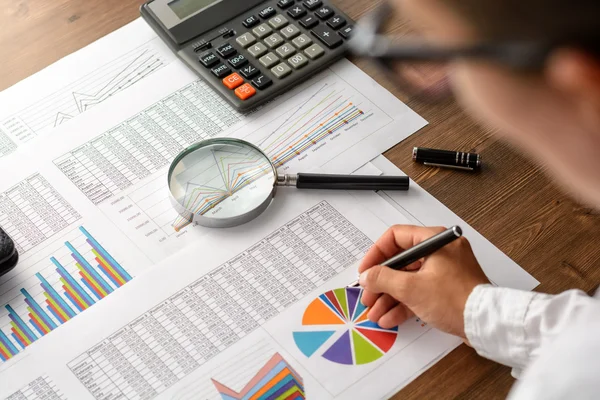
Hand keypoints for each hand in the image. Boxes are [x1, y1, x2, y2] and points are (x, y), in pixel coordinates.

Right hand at [358, 225, 489, 338]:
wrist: (485, 324)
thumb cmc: (458, 300)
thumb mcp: (412, 288)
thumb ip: (383, 279)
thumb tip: (367, 276)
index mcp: (435, 241)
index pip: (396, 237)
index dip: (376, 254)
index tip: (366, 270)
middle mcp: (440, 251)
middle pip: (401, 261)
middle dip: (381, 282)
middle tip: (369, 294)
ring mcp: (444, 270)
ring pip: (408, 278)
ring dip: (389, 296)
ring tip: (376, 312)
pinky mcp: (446, 288)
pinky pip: (420, 290)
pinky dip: (404, 302)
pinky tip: (390, 317)